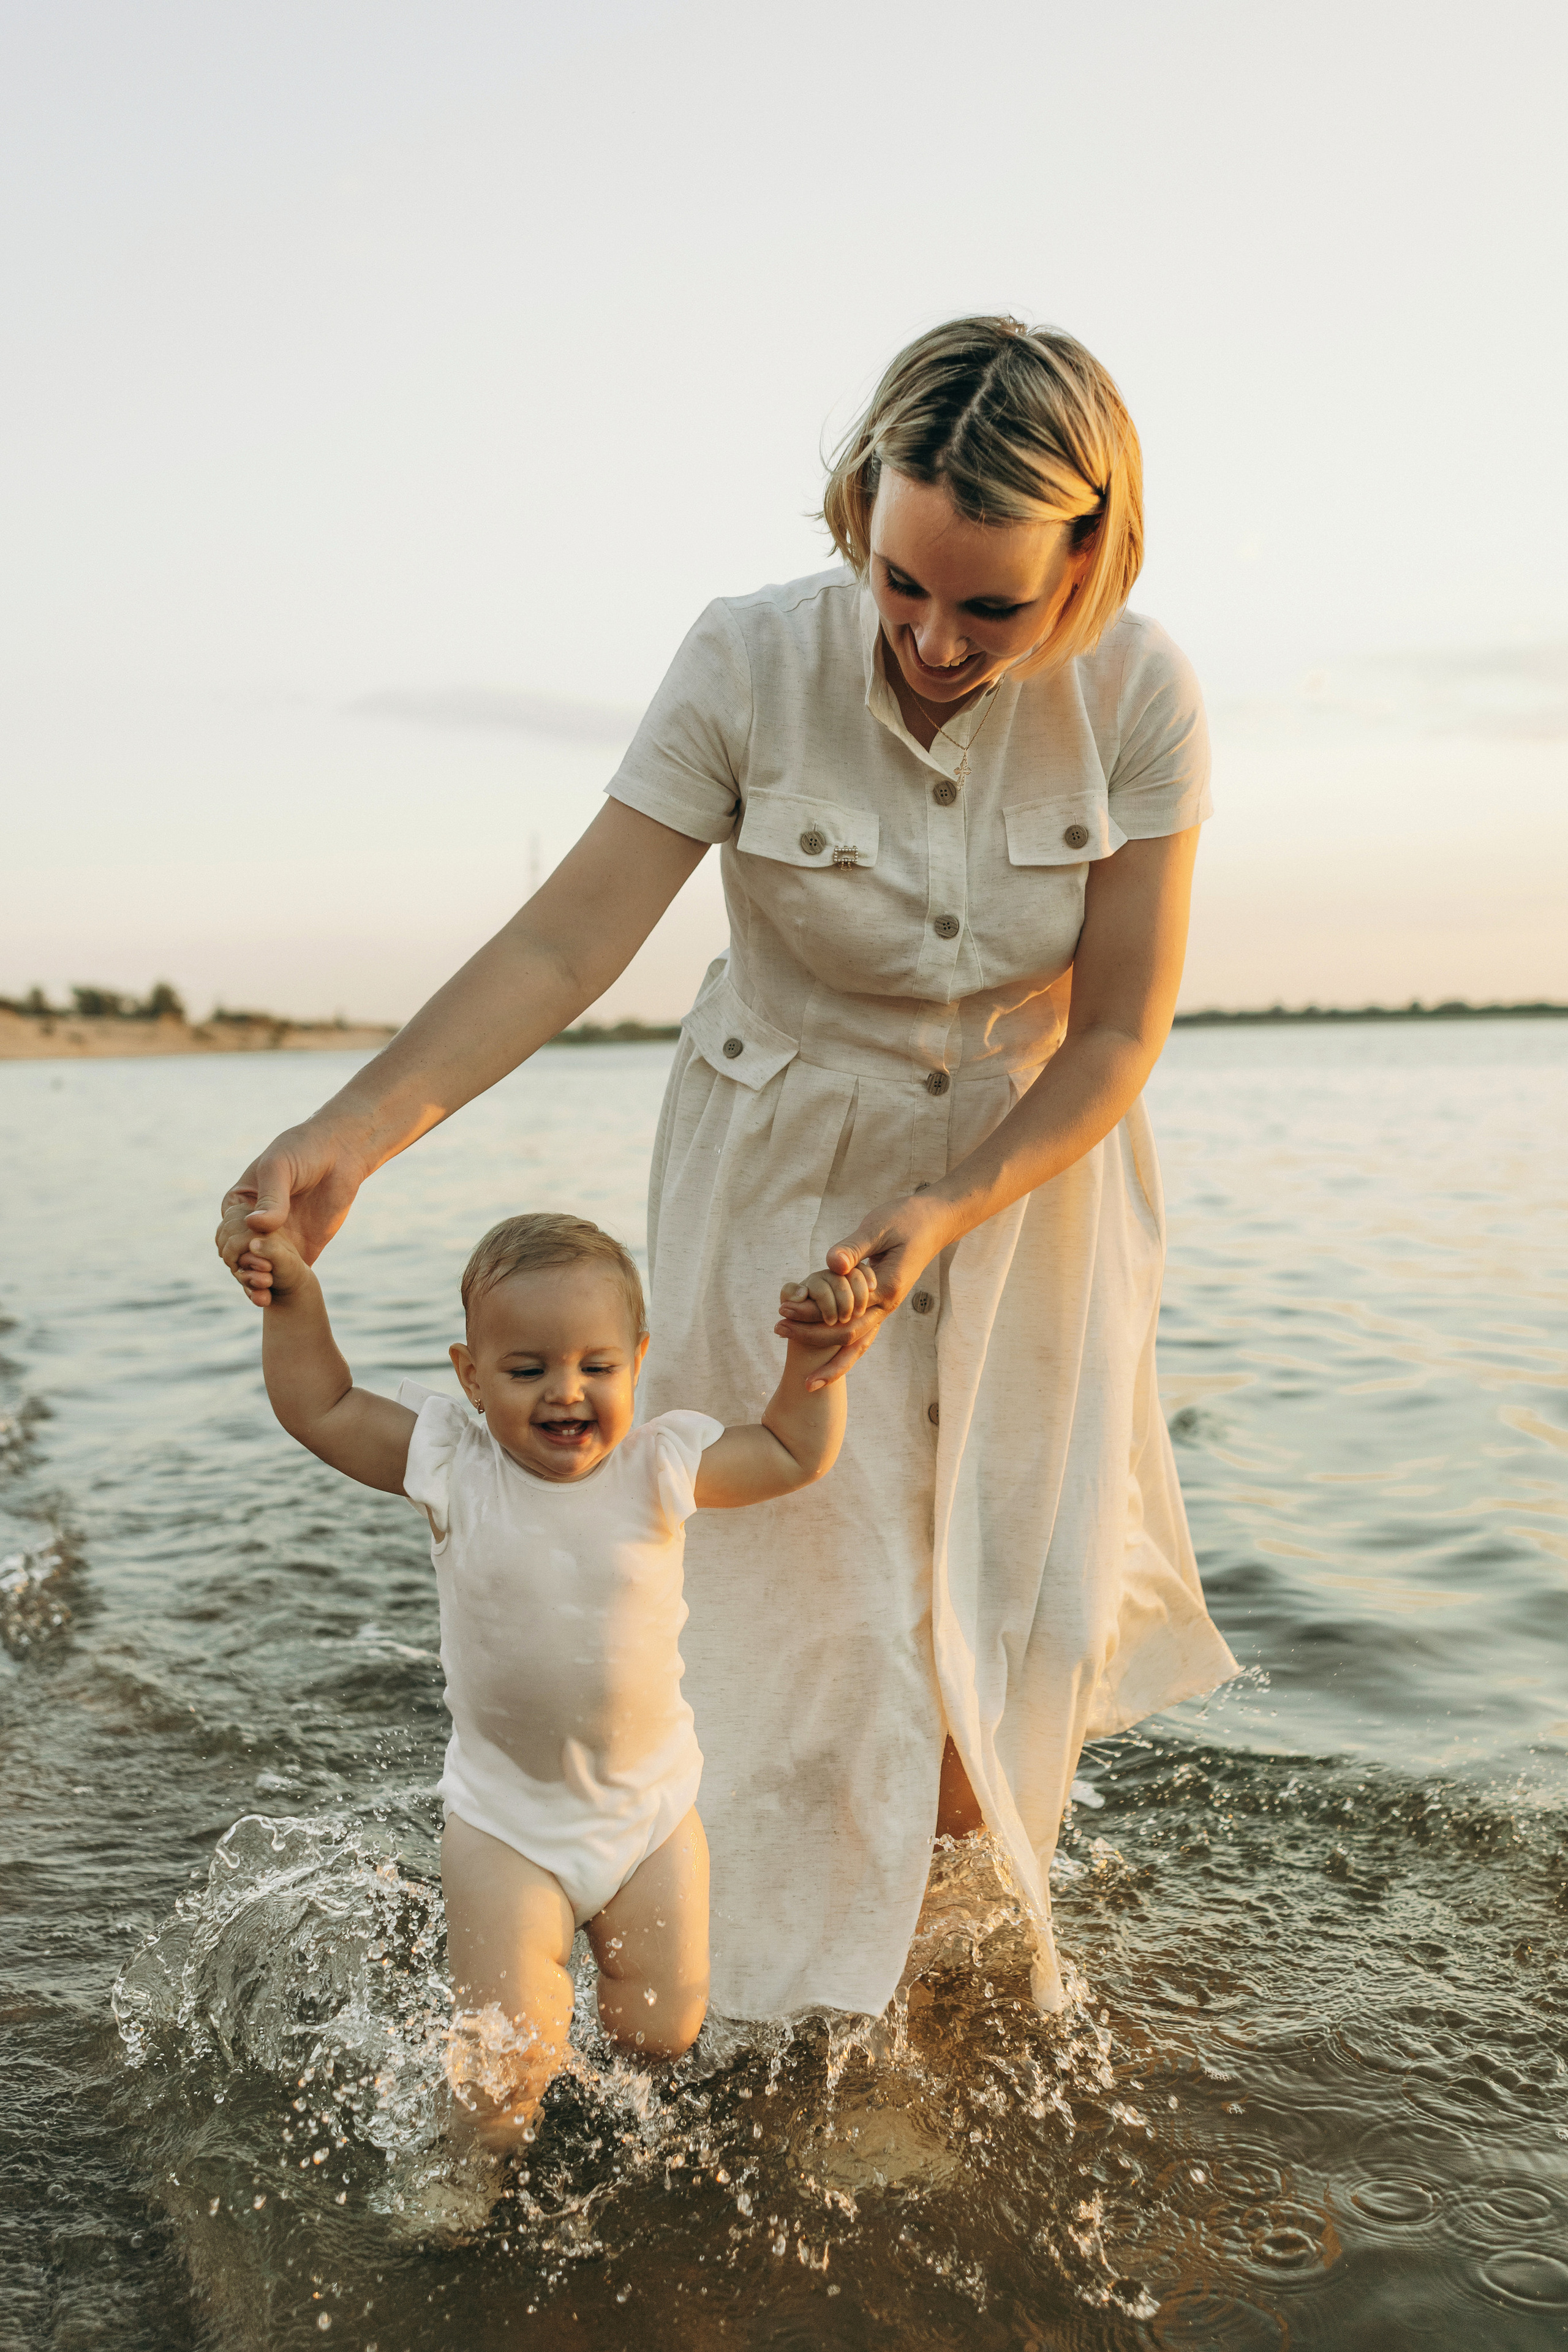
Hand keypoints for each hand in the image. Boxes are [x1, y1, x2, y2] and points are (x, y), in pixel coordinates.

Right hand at [215, 1119, 371, 1306]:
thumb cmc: (303, 1151)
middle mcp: (253, 1227)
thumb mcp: (281, 1168)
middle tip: (260, 1272)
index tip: (252, 1246)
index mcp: (239, 1204)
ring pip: (256, 1271)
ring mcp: (276, 1241)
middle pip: (237, 1257)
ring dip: (254, 1283)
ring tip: (264, 1291)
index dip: (236, 1244)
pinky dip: (272, 1289)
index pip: (227, 1233)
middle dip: (243, 1268)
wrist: (341, 1154)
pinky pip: (282, 1276)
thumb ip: (272, 1198)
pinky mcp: (299, 1252)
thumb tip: (256, 1226)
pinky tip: (270, 1298)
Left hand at [773, 1191, 952, 1385]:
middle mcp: (888, 1305)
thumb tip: (833, 1265)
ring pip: (857, 1345)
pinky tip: (822, 1358)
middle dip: (811, 1336)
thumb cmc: (906, 1219)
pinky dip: (842, 1350)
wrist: (934, 1223)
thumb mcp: (878, 1226)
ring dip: (829, 1357)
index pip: (843, 1309)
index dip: (811, 1311)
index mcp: (887, 1288)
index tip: (783, 1307)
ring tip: (801, 1367)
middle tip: (778, 1328)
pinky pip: (860, 1335)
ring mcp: (886, 1308)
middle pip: (847, 1335)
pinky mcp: (881, 1305)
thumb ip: (855, 1247)